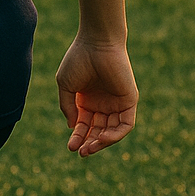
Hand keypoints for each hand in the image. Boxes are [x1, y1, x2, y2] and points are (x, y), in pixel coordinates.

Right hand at [56, 36, 137, 156]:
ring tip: (90, 147)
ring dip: (101, 142)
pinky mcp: (129, 102)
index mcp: (86, 99)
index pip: (84, 124)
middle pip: (97, 130)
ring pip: (111, 131)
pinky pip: (125, 125)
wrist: (96, 43)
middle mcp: (102, 104)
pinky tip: (102, 137)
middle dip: (89, 143)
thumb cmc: (78, 59)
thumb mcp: (65, 84)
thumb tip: (73, 126)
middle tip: (80, 152)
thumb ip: (67, 106)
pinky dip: (115, 134)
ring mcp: (116, 103)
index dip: (78, 136)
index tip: (70, 147)